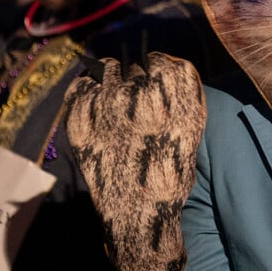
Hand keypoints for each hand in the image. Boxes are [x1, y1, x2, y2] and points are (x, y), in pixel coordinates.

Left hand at [64, 51, 205, 270]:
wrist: (136, 211)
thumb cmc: (170, 175)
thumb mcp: (190, 130)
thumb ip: (177, 97)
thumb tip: (156, 73)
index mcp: (175, 89)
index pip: (159, 59)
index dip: (155, 72)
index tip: (152, 86)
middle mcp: (142, 86)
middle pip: (133, 65)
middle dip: (134, 80)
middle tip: (134, 103)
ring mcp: (108, 98)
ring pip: (107, 68)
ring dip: (111, 81)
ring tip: (113, 104)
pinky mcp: (81, 112)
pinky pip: (83, 85)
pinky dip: (88, 94)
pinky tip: (96, 112)